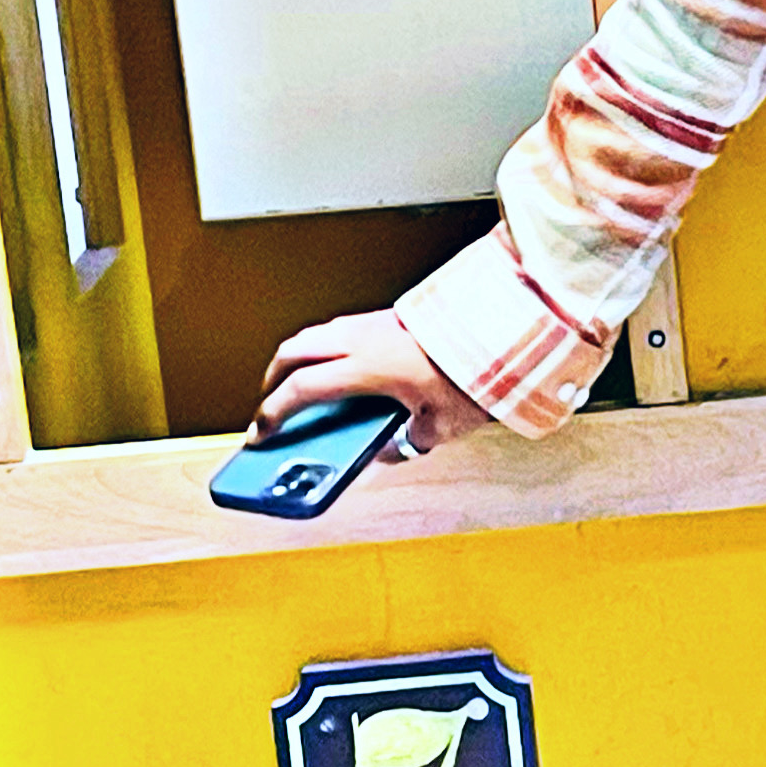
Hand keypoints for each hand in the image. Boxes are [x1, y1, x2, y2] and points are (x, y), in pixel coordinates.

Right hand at [252, 311, 489, 456]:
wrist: (506, 329)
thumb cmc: (476, 374)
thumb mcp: (441, 426)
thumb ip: (406, 443)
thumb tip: (387, 452)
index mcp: (367, 368)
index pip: (302, 390)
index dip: (273, 414)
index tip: (259, 433)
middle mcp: (362, 338)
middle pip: (294, 352)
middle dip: (273, 379)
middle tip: (270, 405)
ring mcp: (374, 321)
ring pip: (315, 334)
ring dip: (298, 358)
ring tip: (298, 385)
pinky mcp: (389, 314)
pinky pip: (340, 328)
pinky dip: (324, 347)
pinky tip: (338, 366)